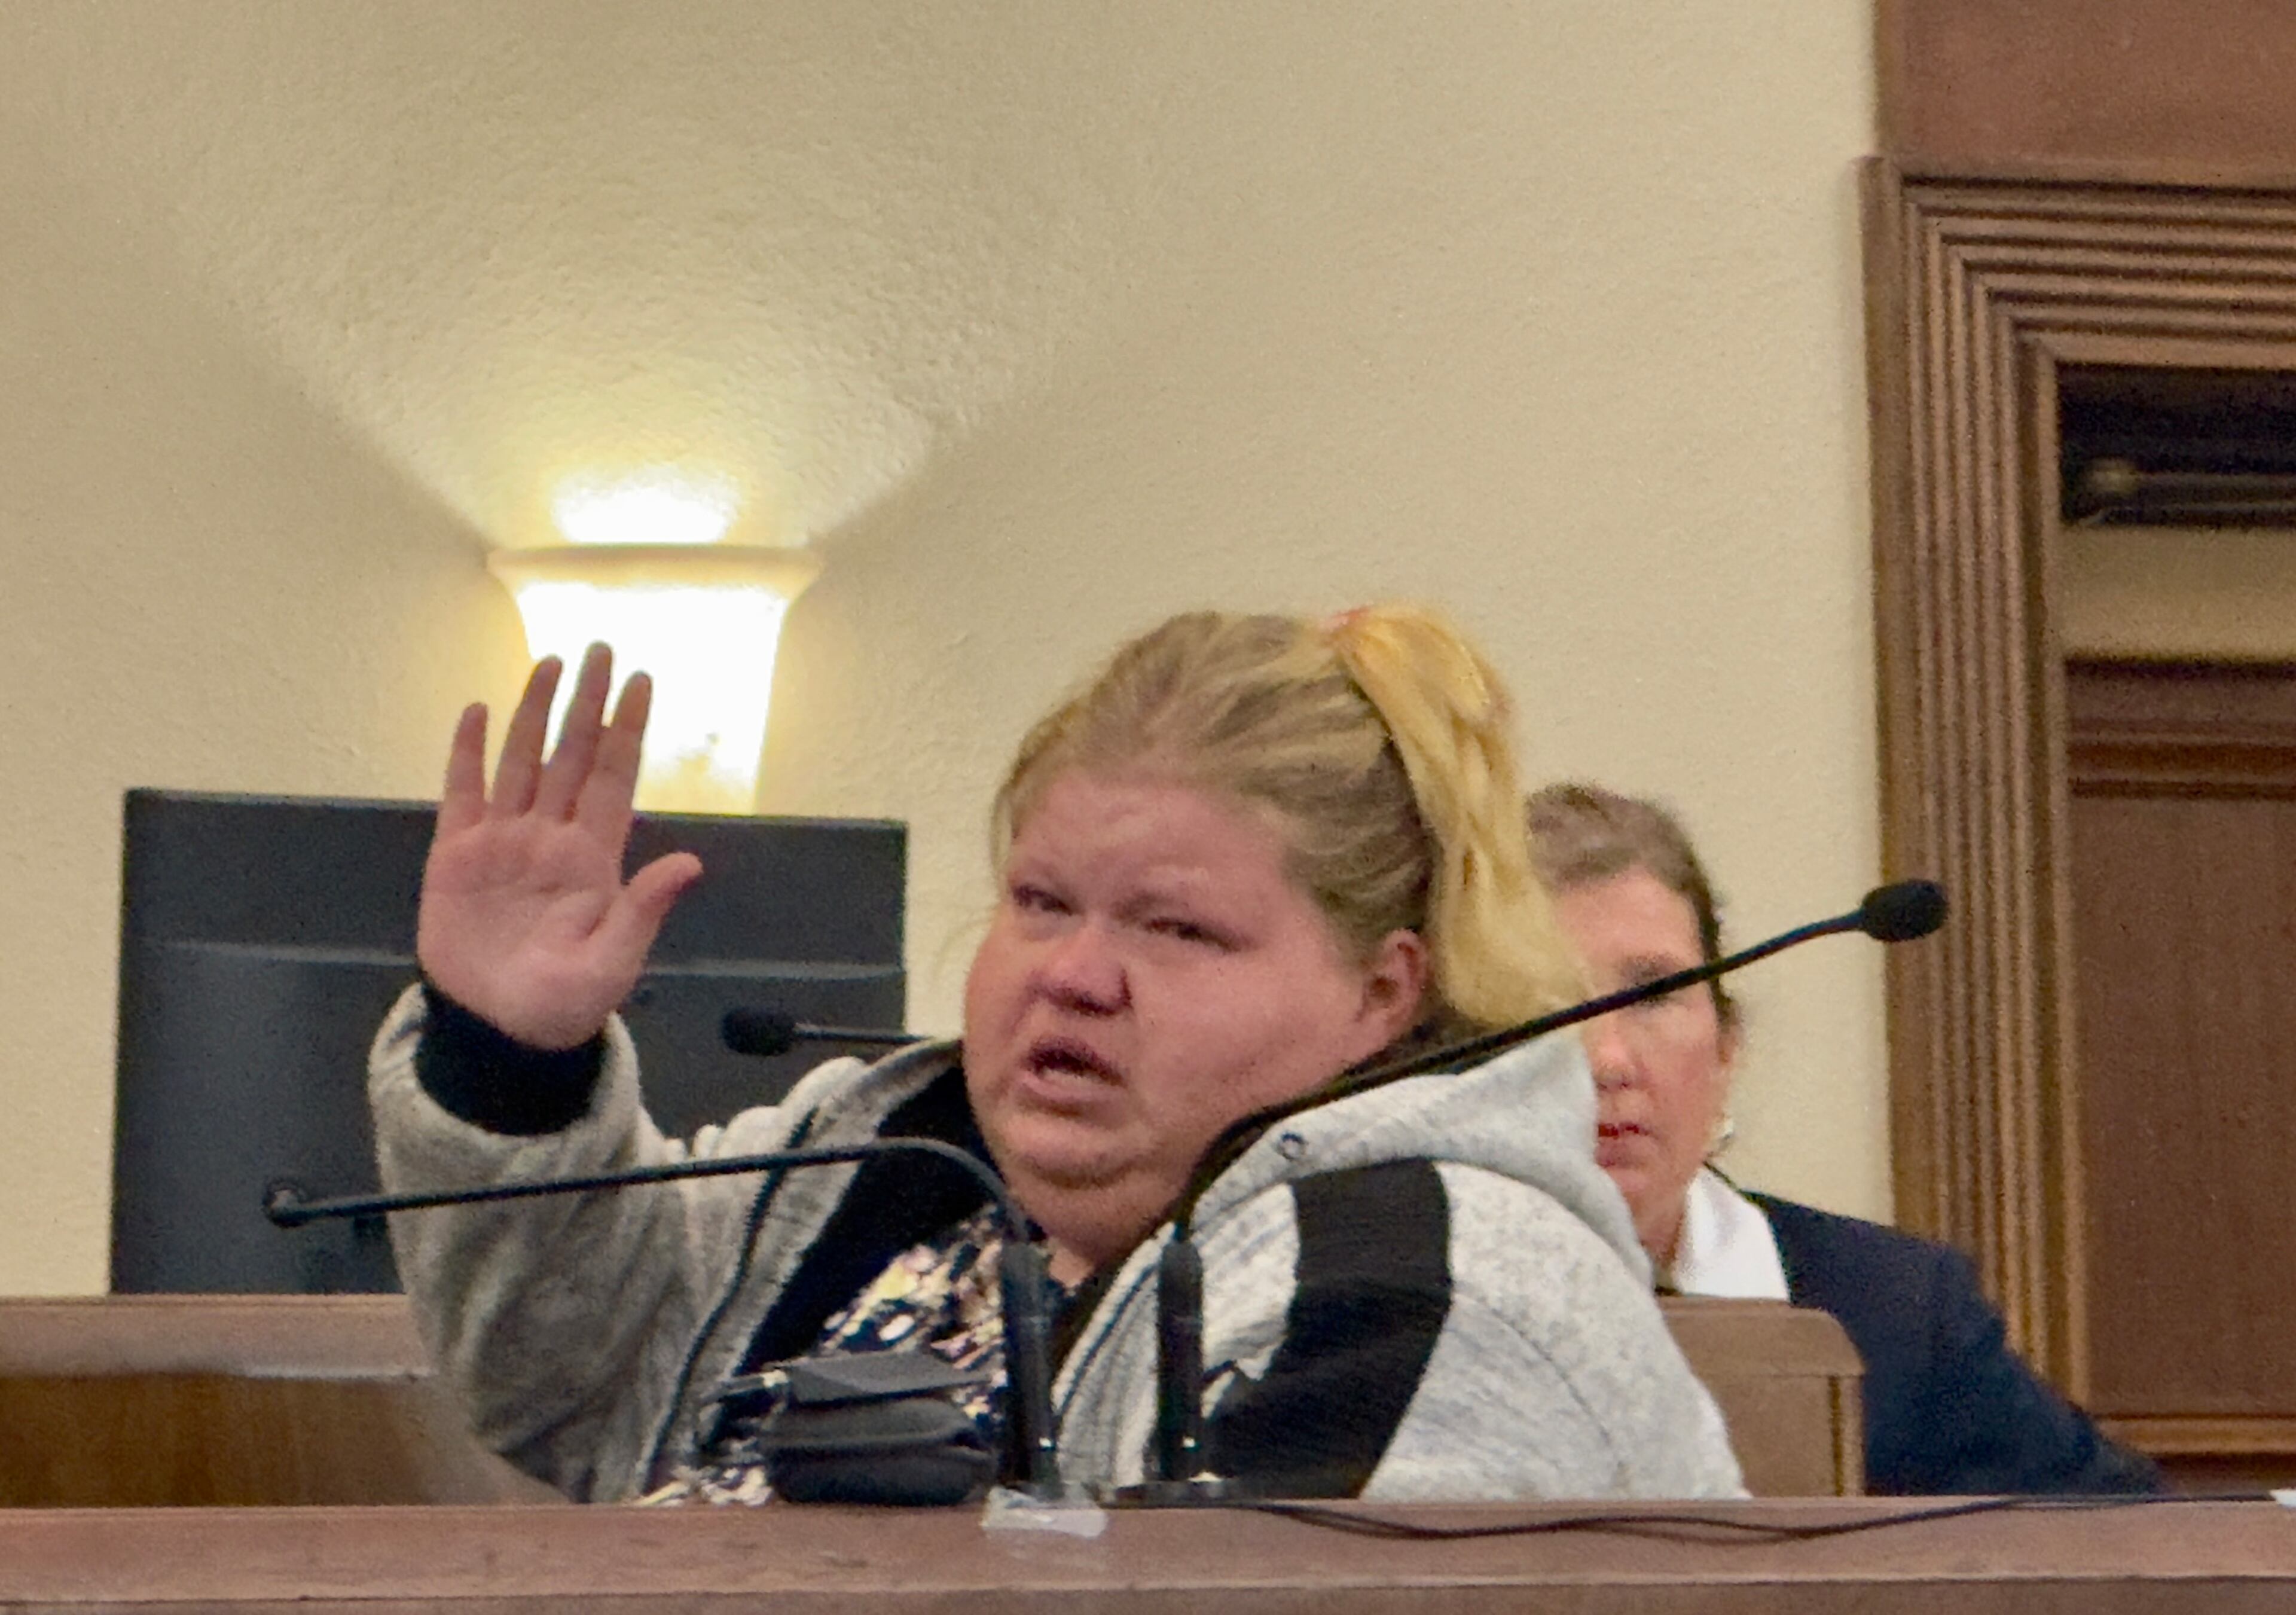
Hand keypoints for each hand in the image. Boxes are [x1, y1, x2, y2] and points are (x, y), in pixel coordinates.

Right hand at [416, 644, 701, 1049]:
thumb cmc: (565, 1002)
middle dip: (586, 703)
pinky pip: (463, 793)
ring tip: (549, 663)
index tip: (643, 682)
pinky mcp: (457, 857)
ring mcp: (504, 842)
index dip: (628, 729)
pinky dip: (469, 753)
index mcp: (594, 857)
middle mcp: (551, 837)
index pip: (614, 777)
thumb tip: (690, 863)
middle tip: (600, 648)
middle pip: (572, 755)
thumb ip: (644, 909)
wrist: (501, 1029)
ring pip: (522, 762)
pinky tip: (479, 713)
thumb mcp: (614, 963)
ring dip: (534, 714)